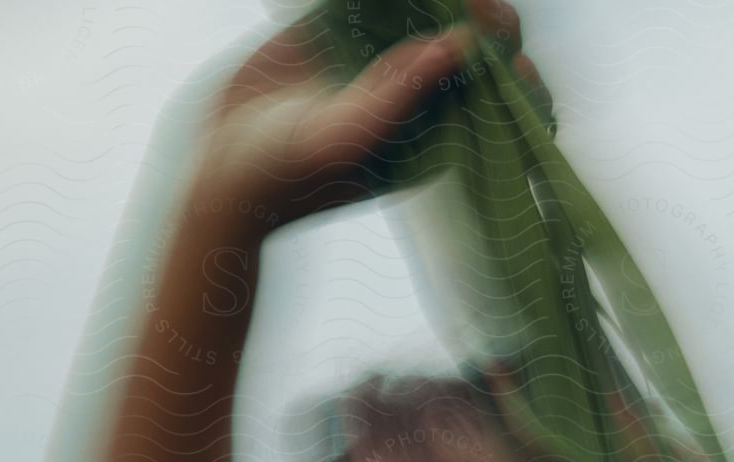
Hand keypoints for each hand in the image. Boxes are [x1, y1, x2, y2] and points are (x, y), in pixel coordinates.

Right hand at [192, 1, 551, 234]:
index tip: (505, 48)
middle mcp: (415, 91)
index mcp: (435, 130)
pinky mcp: (343, 24)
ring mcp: (380, 54)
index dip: (512, 67)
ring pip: (430, 5)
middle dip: (482, 15)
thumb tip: (459, 44)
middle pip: (472, 38)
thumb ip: (401, 93)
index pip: (496, 97)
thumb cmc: (289, 172)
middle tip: (474, 4)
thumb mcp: (349, 139)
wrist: (221, 160)